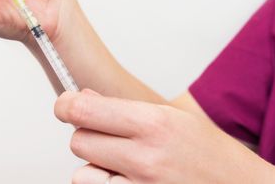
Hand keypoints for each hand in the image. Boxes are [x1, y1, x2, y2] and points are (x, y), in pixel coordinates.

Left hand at [54, 89, 274, 183]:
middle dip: (85, 135)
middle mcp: (145, 157)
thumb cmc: (208, 153)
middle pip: (78, 141)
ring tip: (117, 161)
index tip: (66, 105)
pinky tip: (120, 179)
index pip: (83, 111)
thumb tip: (82, 98)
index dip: (66, 105)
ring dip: (92, 165)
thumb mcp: (172, 117)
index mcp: (153, 123)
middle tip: (105, 135)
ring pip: (81, 173)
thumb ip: (124, 109)